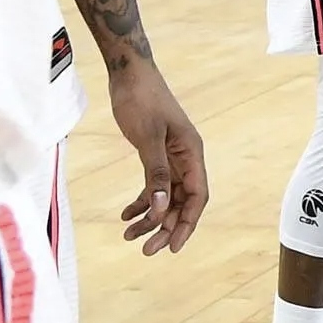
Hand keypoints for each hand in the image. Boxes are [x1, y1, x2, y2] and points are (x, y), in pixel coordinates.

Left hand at [94, 48, 207, 256]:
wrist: (129, 73)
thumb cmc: (141, 99)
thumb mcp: (148, 137)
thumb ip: (155, 173)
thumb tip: (159, 209)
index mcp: (192, 153)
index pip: (196, 197)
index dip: (187, 223)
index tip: (172, 247)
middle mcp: (185, 158)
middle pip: (181, 202)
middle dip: (165, 227)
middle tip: (146, 249)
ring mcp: (170, 156)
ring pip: (165, 197)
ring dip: (150, 218)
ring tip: (129, 236)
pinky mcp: (155, 154)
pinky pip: (152, 185)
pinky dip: (141, 201)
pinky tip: (125, 215)